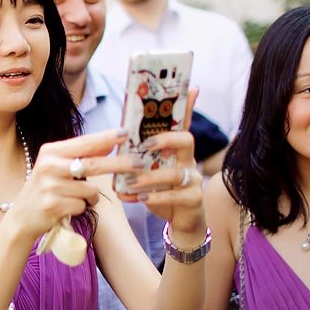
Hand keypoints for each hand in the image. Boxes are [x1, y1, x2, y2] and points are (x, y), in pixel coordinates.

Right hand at [6, 128, 134, 240]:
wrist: (22, 217)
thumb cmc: (45, 189)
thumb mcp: (57, 167)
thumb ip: (81, 156)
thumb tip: (109, 144)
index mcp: (50, 151)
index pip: (85, 142)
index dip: (107, 137)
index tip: (127, 133)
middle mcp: (49, 166)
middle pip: (93, 164)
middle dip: (119, 164)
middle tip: (138, 163)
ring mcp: (50, 186)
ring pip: (90, 190)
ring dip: (91, 197)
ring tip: (78, 199)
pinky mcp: (53, 205)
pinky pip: (82, 205)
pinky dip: (81, 208)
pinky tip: (68, 208)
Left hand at [118, 88, 204, 235]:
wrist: (180, 221)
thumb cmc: (161, 190)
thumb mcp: (150, 170)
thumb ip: (138, 155)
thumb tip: (115, 137)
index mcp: (177, 149)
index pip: (183, 123)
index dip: (188, 106)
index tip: (191, 88)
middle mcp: (188, 160)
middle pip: (186, 140)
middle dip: (165, 139)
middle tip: (144, 145)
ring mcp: (193, 180)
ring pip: (175, 173)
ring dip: (149, 177)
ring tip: (129, 183)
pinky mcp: (194, 200)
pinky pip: (174, 196)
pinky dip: (153, 198)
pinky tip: (137, 199)